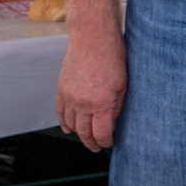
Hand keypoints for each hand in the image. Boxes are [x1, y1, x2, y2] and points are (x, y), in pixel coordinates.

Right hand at [57, 29, 127, 151]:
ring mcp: (70, 97)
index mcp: (102, 102)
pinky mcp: (61, 90)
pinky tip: (69, 129)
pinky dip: (64, 123)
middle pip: (84, 132)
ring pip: (72, 124)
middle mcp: (83, 103)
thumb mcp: (124, 83)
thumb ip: (117, 105)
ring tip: (87, 139)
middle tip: (97, 147)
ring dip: (79, 134)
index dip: (106, 141)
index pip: (101, 133)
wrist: (92, 38)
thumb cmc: (113, 57)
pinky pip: (60, 113)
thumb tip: (113, 122)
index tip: (110, 143)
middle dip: (92, 143)